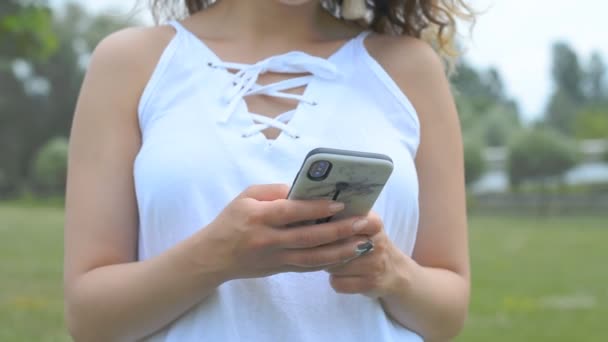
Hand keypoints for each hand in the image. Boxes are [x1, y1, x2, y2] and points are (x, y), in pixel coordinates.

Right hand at [195, 184, 381, 280]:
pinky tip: (346, 255)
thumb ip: (274, 192)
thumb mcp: (246, 196)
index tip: (340, 203)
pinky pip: (308, 267)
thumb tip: (304, 190)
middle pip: (309, 237)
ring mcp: (275, 258)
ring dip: (340, 251)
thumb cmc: (231, 221)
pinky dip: (328, 262)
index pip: (292, 212)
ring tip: (362, 243)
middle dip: (339, 230)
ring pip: (313, 257)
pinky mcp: (280, 269)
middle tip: (362, 223)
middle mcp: (268, 239)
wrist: (213, 257)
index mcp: (258, 217)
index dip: (317, 208)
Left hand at [326, 211, 409, 298]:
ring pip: (333, 266)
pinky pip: (338, 283)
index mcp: (373, 223)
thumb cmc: (372, 244)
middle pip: (334, 246)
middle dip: (324, 248)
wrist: (396, 272)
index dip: (329, 228)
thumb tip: (315, 214)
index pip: (344, 223)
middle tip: (324, 248)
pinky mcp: (370, 283)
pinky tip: (342, 276)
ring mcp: (374, 264)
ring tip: (334, 262)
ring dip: (328, 266)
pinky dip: (335, 281)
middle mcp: (376, 242)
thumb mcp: (366, 224)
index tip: (323, 229)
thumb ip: (346, 215)